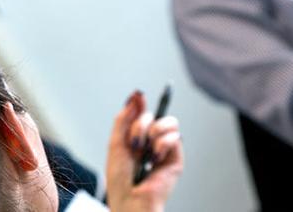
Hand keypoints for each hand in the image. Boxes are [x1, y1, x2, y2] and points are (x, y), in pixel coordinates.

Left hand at [106, 91, 183, 211]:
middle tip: (135, 141)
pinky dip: (162, 144)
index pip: (142, 114)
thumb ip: (125, 118)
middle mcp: (151, 143)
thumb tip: (137, 95)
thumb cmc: (120, 178)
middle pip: (154, 115)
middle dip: (141, 123)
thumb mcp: (116, 143)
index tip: (139, 94)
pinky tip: (155, 158)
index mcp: (136, 139)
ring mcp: (164, 149)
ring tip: (145, 149)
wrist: (130, 197)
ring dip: (154, 131)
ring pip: (170, 122)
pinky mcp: (176, 157)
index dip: (142, 103)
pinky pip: (175, 136)